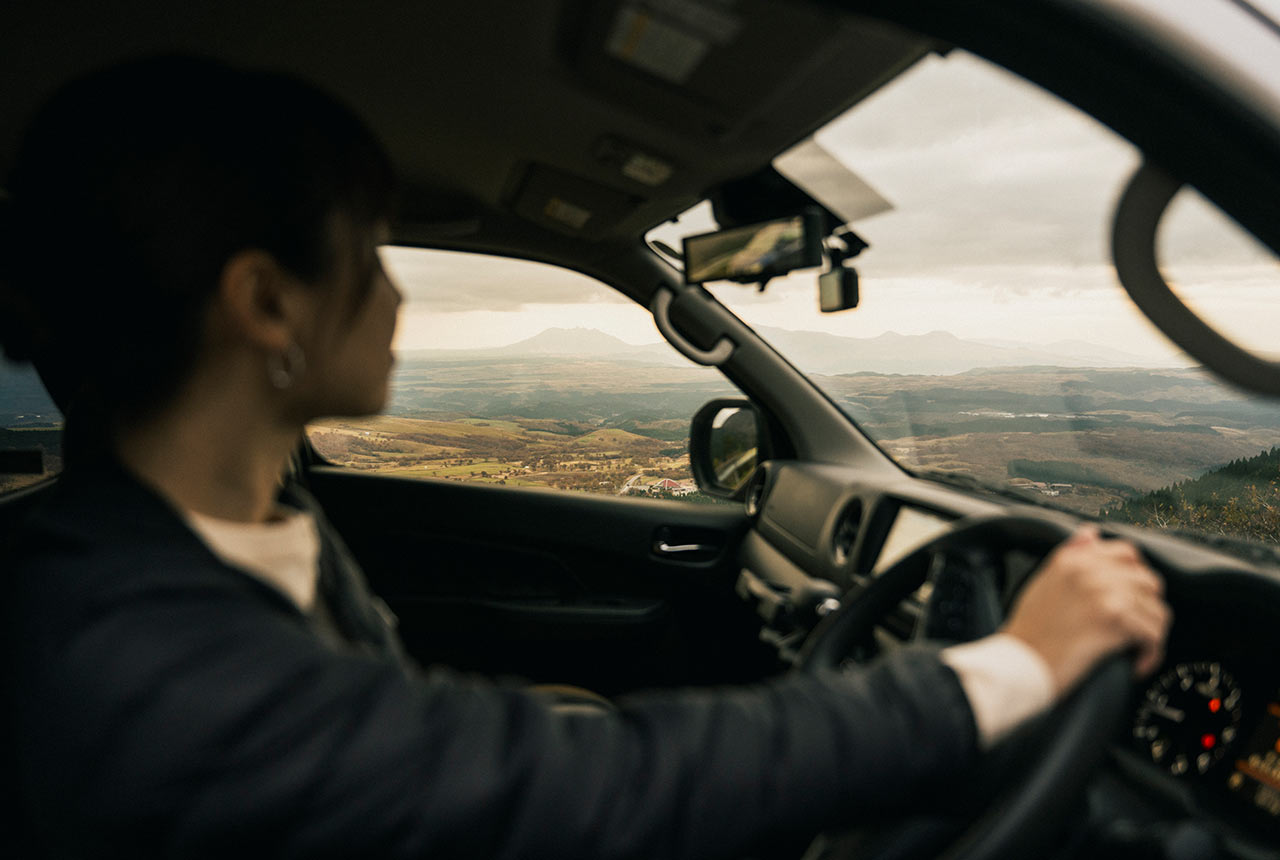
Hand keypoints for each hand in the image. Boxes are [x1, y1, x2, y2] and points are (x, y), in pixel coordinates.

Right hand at [1003, 524, 1171, 697]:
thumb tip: (1091, 533)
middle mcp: (1088, 570)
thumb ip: (1070, 555)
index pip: (1127, 552)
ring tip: (1134, 650)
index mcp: (1072, 559)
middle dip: (1147, 609)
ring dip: (1150, 635)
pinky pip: (1153, 633)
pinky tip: (1135, 663)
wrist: (1019, 666)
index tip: (1133, 598)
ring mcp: (1102, 591)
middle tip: (1134, 630)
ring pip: (1156, 610)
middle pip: (1148, 581)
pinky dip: (1150, 654)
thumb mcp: (1043, 583)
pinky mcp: (1114, 618)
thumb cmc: (1029, 633)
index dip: (1137, 577)